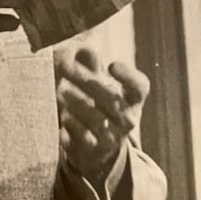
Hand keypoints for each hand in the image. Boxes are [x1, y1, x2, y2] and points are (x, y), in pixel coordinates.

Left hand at [54, 45, 149, 184]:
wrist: (99, 149)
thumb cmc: (101, 107)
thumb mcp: (102, 87)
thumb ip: (92, 67)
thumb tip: (84, 49)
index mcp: (134, 100)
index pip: (139, 86)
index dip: (127, 76)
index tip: (111, 65)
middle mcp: (128, 119)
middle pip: (111, 98)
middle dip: (88, 81)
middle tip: (66, 68)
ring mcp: (113, 136)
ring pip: (95, 118)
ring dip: (76, 102)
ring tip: (60, 89)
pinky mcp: (95, 150)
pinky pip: (82, 137)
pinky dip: (71, 124)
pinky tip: (62, 115)